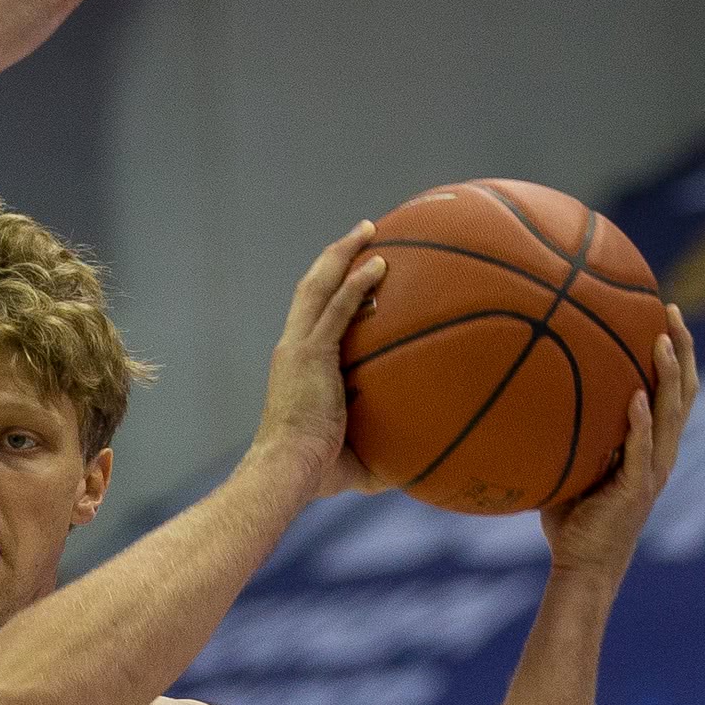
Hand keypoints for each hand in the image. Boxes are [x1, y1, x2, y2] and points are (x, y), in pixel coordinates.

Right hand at [250, 220, 388, 496]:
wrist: (286, 471)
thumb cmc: (315, 475)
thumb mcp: (355, 459)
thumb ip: (381, 455)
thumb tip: (418, 469)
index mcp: (296, 365)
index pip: (312, 316)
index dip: (330, 289)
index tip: (356, 272)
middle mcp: (292, 348)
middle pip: (310, 288)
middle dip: (335, 257)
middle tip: (364, 234)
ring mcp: (298, 348)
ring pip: (317, 286)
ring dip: (342, 254)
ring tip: (368, 230)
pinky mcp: (309, 354)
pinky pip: (336, 309)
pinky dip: (356, 283)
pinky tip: (380, 265)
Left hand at [539, 303, 698, 590]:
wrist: (581, 567)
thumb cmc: (571, 519)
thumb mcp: (571, 465)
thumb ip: (568, 433)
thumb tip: (529, 392)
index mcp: (651, 448)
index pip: (673, 392)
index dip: (676, 354)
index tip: (664, 314)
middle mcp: (660, 455)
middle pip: (683, 392)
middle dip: (681, 349)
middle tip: (669, 310)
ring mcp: (652, 472)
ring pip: (672, 414)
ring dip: (669, 375)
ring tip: (662, 340)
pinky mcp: (635, 491)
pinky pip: (640, 451)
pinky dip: (641, 423)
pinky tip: (638, 397)